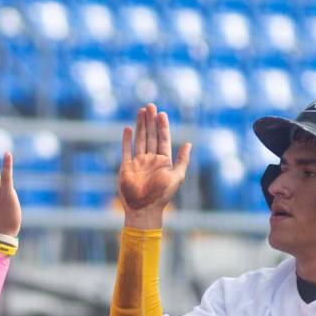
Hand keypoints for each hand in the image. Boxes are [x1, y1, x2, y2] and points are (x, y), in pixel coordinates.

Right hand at [117, 103, 190, 227]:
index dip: (163, 126)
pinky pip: (126, 151)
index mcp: (163, 161)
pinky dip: (127, 140)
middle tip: (150, 106)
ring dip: (141, 126)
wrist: (144, 209)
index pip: (163, 139)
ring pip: (140, 140)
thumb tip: (188, 144)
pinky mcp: (126, 168)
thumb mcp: (177, 176)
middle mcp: (150, 160)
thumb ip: (182, 160)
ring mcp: (138, 163)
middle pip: (151, 136)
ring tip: (141, 111)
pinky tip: (128, 129)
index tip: (162, 114)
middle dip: (151, 121)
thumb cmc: (162, 195)